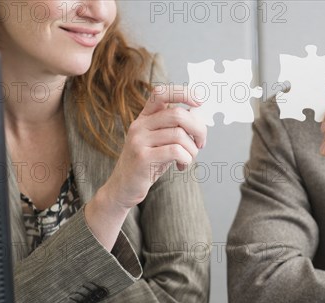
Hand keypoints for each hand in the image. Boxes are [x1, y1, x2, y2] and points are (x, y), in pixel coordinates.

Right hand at [103, 85, 206, 209]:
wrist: (123, 188)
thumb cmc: (148, 164)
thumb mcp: (161, 142)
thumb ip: (176, 128)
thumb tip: (199, 115)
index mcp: (144, 118)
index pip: (161, 93)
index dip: (183, 93)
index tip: (200, 102)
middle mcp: (140, 125)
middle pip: (178, 114)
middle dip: (198, 128)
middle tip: (201, 143)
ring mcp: (139, 141)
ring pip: (179, 134)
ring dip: (192, 149)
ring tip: (188, 159)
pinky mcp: (142, 158)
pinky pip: (175, 151)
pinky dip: (186, 159)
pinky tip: (182, 166)